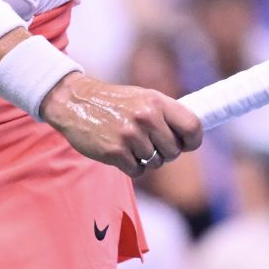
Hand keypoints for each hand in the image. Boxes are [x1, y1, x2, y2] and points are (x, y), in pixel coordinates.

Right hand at [40, 75, 203, 176]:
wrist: (75, 102)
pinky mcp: (115, 152)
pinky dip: (130, 166)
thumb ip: (165, 114)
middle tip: (149, 143)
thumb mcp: (143, 97)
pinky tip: (120, 151)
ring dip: (144, 159)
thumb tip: (191, 135)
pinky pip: (137, 171)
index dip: (192, 140)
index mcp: (157, 101)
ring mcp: (130, 135)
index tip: (186, 144)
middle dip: (164, 153)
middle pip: (174, 151)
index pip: (193, 126)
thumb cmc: (114, 102)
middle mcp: (146, 117)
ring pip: (155, 163)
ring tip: (129, 143)